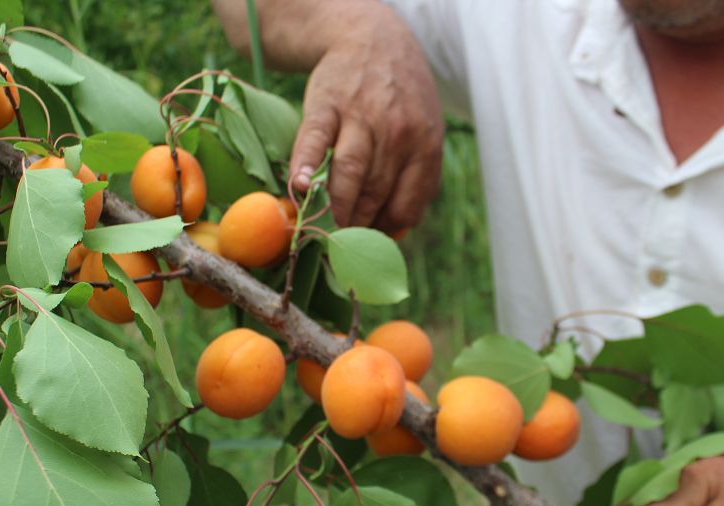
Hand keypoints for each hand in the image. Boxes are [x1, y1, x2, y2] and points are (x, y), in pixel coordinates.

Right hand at [289, 4, 443, 235]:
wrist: (370, 36)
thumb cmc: (397, 97)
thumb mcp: (423, 131)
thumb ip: (415, 178)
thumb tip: (397, 233)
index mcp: (425, 146)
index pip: (405, 206)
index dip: (384, 233)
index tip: (365, 248)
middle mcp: (397, 134)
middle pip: (375, 196)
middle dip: (355, 230)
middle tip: (337, 252)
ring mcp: (361, 118)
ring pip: (349, 176)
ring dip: (334, 211)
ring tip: (320, 235)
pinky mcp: (327, 104)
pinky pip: (315, 141)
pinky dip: (306, 166)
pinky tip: (298, 188)